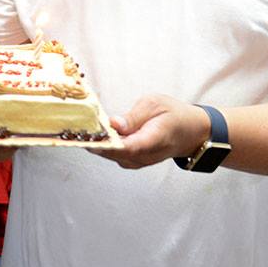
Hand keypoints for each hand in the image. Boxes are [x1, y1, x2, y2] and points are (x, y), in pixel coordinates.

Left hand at [90, 94, 209, 168]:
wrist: (191, 131)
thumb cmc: (174, 115)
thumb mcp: (155, 104)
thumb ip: (133, 116)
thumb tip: (114, 123)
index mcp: (154, 139)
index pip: (127, 147)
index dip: (106, 143)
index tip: (88, 135)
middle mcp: (146, 155)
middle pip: (115, 153)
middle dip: (95, 141)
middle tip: (76, 128)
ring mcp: (140, 161)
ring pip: (112, 156)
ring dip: (97, 144)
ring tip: (82, 129)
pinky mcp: (134, 161)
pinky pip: (115, 155)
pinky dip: (103, 146)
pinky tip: (94, 134)